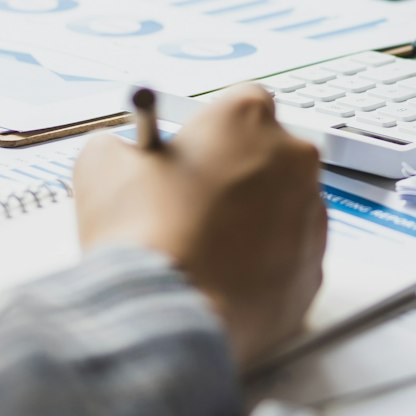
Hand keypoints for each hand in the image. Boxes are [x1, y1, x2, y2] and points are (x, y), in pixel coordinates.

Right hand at [72, 85, 325, 366]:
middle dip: (238, 173)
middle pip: (270, 155)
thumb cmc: (144, 236)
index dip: (211, 130)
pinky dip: (264, 265)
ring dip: (252, 221)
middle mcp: (293, 160)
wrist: (170, 313)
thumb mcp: (101, 165)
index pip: (241, 102)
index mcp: (248, 118)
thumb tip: (119, 151)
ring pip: (284, 208)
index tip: (191, 150)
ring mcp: (311, 216)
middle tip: (194, 202)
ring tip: (203, 247)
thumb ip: (121, 144)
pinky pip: (289, 257)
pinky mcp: (315, 269)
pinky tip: (222, 277)